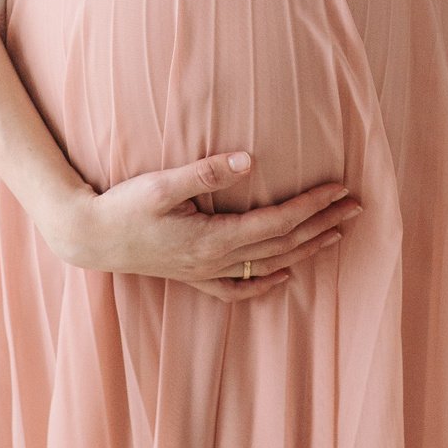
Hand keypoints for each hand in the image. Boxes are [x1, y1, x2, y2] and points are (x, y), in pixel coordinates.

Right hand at [42, 152, 362, 301]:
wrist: (89, 238)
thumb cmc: (123, 206)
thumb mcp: (162, 183)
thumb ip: (206, 172)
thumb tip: (249, 160)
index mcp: (213, 238)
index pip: (277, 222)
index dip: (312, 205)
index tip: (340, 189)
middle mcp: (216, 261)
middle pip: (283, 244)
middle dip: (323, 225)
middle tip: (357, 207)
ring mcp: (205, 272)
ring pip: (269, 265)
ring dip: (307, 250)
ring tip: (337, 235)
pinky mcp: (193, 275)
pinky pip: (239, 288)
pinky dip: (266, 283)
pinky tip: (284, 277)